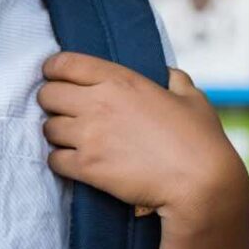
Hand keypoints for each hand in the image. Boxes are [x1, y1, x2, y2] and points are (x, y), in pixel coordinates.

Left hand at [36, 52, 248, 232]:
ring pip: (47, 128)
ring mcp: (89, 135)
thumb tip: (168, 74)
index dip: (54, 70)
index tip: (55, 77)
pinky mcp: (86, 166)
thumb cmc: (201, 141)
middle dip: (52, 103)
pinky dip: (60, 161)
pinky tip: (75, 163)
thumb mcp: (192, 99)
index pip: (64, 63)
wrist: (202, 186)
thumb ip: (175, 80)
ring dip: (57, 134)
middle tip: (65, 112)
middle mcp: (97, 103)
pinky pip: (54, 159)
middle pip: (46, 95)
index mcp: (119, 80)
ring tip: (73, 140)